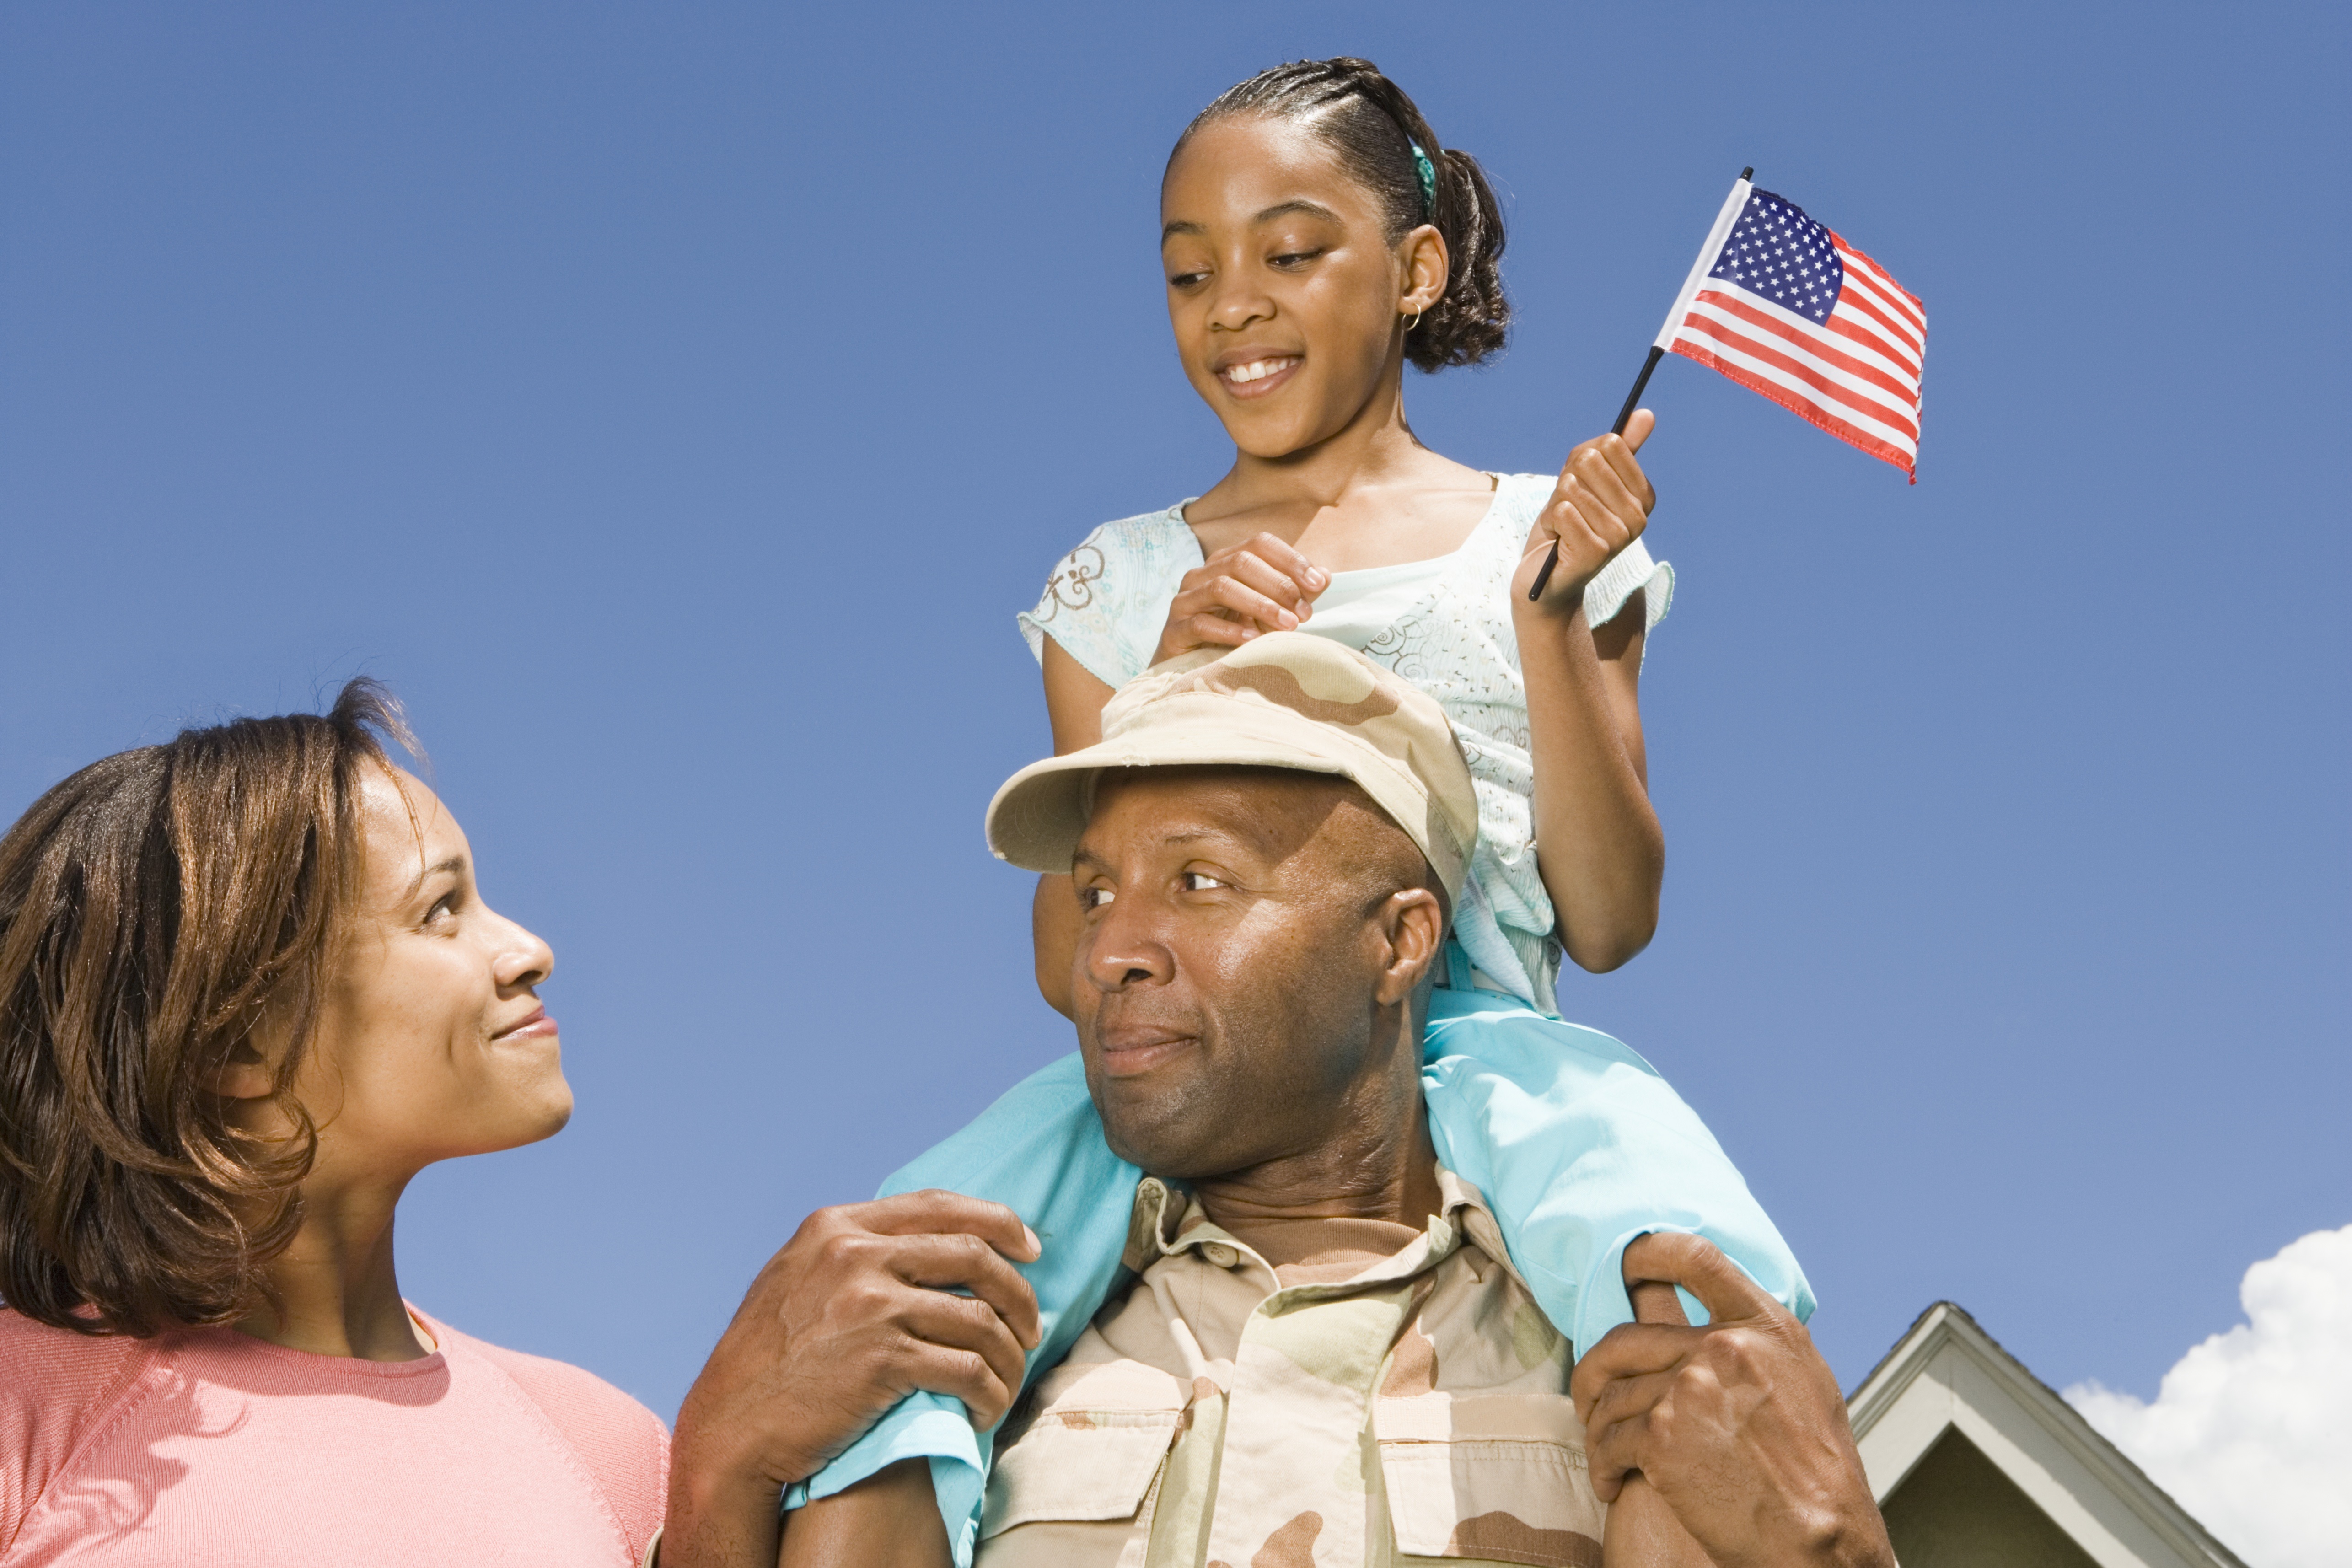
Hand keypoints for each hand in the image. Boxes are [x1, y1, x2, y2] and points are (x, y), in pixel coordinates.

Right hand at [663, 1192, 1041, 1567]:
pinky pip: (967, 1370)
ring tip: (1011, 1376)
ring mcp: (870, 1305)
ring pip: (979, 1317)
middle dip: (1018, 1290)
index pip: (939, 1205)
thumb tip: (921, 1242)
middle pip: (974, 1254)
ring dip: (1010, 1352)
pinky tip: (988, 1408)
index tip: (1029, 1248)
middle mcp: (855, 1255)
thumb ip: (850, 1251)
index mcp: (836, 1227)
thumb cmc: (764, 1360)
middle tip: (1032, 1324)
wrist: (731, 1425)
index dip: (998, 1222)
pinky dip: (991, 1392)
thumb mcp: (797, 1277)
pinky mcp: (884, 1360)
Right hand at [1153, 531, 1327, 663]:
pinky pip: (1201, 623)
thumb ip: (1295, 594)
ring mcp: (1185, 600)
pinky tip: (1253, 640)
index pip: (1260, 544)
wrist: (1193, 673)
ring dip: (1260, 605)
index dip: (1291, 559)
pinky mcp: (1174, 630)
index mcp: (1225, 562)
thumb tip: (1324, 575)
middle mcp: (1202, 574)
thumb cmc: (1235, 638)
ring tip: (1287, 625)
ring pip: (1222, 587)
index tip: (1317, 583)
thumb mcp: (1270, 614)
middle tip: (1304, 613)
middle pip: (1242, 562)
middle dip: (1279, 585)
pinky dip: (1230, 630)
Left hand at [1513, 409, 1656, 616]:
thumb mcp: (1586, 479)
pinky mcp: (1597, 552)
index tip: (1580, 484)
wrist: (1547, 578)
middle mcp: (1639, 517)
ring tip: (1563, 526)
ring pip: (1572, 487)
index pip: (1610, 445)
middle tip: (1568, 507)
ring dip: (1556, 504)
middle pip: (1590, 462)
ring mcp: (1621, 536)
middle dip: (1566, 482)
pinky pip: (1563, 511)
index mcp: (1644, 496)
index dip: (1581, 461)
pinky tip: (1558, 540)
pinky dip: (1551, 521)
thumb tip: (1645, 413)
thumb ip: (1615, 448)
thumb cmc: (1567, 525)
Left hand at [1571, 1232, 1893, 1567]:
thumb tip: (1713, 1327)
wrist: (1821, 1544)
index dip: (1649, 1253)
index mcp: (1766, 1328)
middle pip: (1625, 1338)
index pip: (1696, 1258)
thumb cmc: (1817, 1477)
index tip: (1626, 1263)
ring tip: (1608, 1455)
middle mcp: (1726, 1347)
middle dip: (1595, 1372)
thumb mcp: (1805, 1386)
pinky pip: (1609, 1439)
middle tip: (1589, 1397)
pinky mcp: (1664, 1436)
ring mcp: (1692, 1388)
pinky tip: (1611, 1482)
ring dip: (1600, 1429)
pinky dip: (1602, 1464)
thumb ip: (1757, 1348)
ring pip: (1611, 1395)